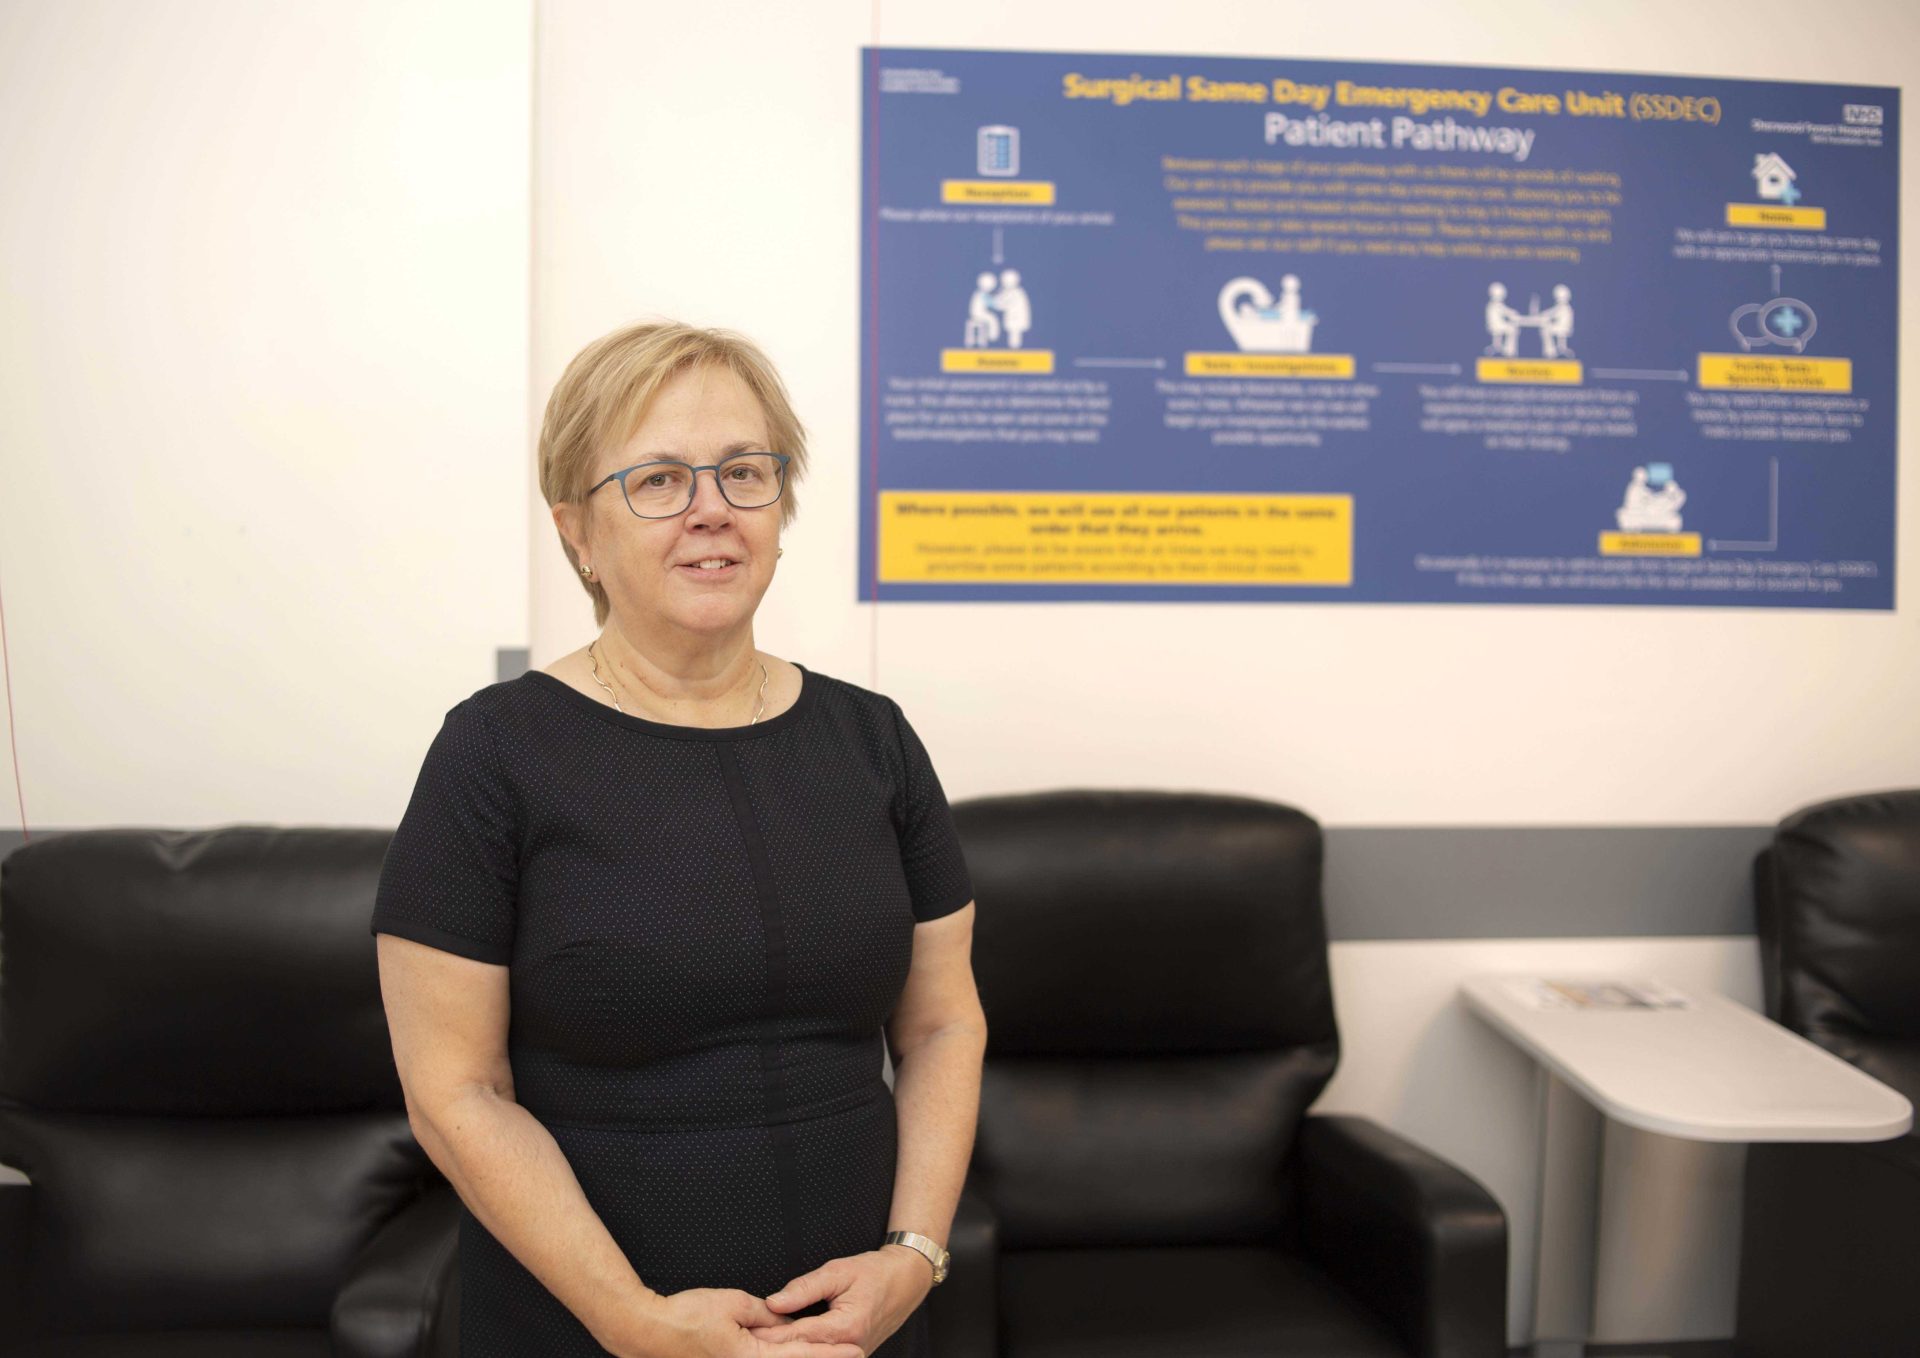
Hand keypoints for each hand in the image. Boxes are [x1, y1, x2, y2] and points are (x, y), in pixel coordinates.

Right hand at [622, 1287, 864, 1357]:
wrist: (648, 1330)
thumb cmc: (687, 1315)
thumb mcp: (733, 1303)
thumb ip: (764, 1313)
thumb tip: (785, 1319)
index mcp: (749, 1357)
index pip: (799, 1356)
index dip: (828, 1354)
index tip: (853, 1351)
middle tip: (852, 1355)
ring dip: (801, 1356)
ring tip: (830, 1353)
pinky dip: (780, 1354)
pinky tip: (790, 1348)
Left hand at [746, 1247, 932, 1353]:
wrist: (906, 1281)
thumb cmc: (874, 1272)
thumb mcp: (838, 1271)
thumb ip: (805, 1288)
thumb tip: (773, 1302)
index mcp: (846, 1327)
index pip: (799, 1336)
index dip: (771, 1334)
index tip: (748, 1331)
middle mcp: (850, 1347)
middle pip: (803, 1352)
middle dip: (775, 1347)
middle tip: (747, 1339)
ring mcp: (853, 1354)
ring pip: (813, 1355)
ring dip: (789, 1350)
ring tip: (761, 1342)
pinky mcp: (852, 1354)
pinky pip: (823, 1354)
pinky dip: (803, 1349)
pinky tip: (784, 1344)